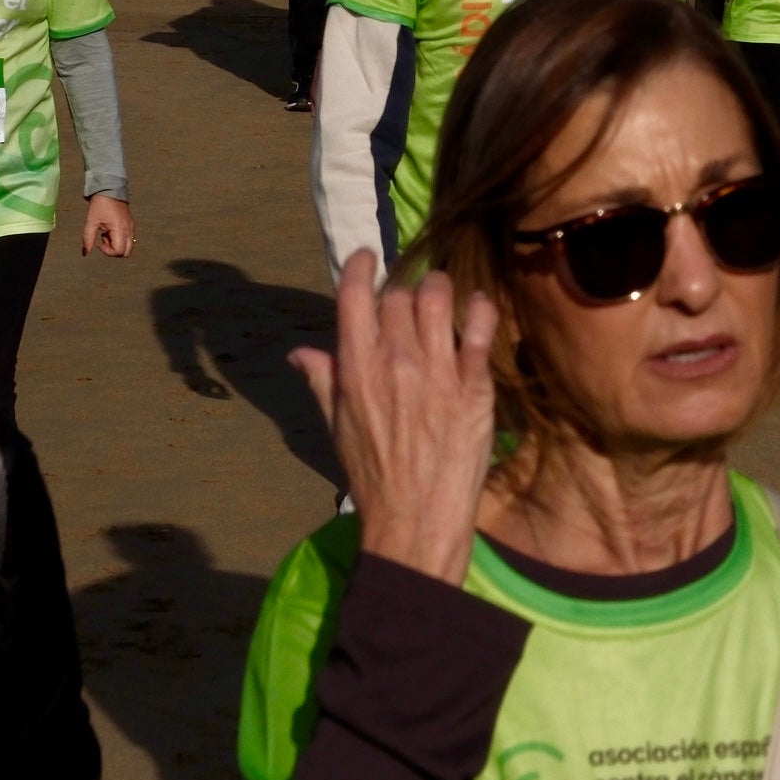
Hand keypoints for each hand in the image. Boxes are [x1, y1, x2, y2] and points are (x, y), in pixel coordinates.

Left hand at [81, 194, 133, 258]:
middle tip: (104, 241)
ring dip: (116, 245)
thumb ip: (88, 239)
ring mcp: (131, 227)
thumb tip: (85, 253)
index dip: (108, 252)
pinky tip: (110, 230)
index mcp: (120, 229)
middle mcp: (129, 229)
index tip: (99, 243)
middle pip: (127, 252)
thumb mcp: (91, 221)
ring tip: (106, 234)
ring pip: (128, 246)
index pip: (119, 251)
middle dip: (114, 251)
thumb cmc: (100, 204)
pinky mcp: (130, 224)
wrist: (110, 188)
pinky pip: (128, 238)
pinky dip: (119, 239)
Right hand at [292, 252, 498, 582]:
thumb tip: (299, 351)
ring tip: (442, 297)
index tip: (368, 257)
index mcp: (356, 370)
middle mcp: (395, 362)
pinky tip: (477, 309)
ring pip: (440, 297)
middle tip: (411, 298)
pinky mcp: (475, 386)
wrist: (416, 521)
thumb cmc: (372, 477)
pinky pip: (480, 328)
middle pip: (400, 294)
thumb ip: (322, 380)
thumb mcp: (337, 428)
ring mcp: (438, 371)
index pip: (354, 295)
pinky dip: (479, 309)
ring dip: (440, 288)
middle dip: (403, 288)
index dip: (361, 266)